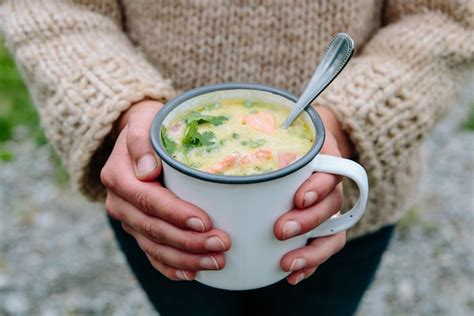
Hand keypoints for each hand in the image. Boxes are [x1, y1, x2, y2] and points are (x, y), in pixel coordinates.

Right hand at [101, 100, 230, 280]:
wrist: (138, 138)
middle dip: (188, 241)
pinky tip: (194, 273)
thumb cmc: (149, 127)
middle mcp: (119, 202)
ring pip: (154, 247)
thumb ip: (141, 142)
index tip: (205, 221)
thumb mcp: (143, 123)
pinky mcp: (138, 230)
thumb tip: (148, 171)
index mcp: (118, 176)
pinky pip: (152, 255)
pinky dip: (172, 267)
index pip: (148, 200)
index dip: (176, 214)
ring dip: (186, 258)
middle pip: (153, 229)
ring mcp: (128, 219)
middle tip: (222, 244)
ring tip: (217, 261)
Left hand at [274, 106, 354, 284]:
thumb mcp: (280, 135)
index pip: (329, 175)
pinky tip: (292, 276)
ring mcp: (327, 211)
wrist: (304, 148)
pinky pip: (323, 248)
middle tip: (280, 230)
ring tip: (287, 264)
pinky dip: (310, 265)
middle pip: (330, 207)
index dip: (318, 188)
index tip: (299, 198)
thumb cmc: (287, 143)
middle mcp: (330, 189)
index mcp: (323, 163)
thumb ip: (259, 135)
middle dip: (307, 221)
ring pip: (331, 234)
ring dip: (311, 251)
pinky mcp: (321, 229)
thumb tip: (214, 138)